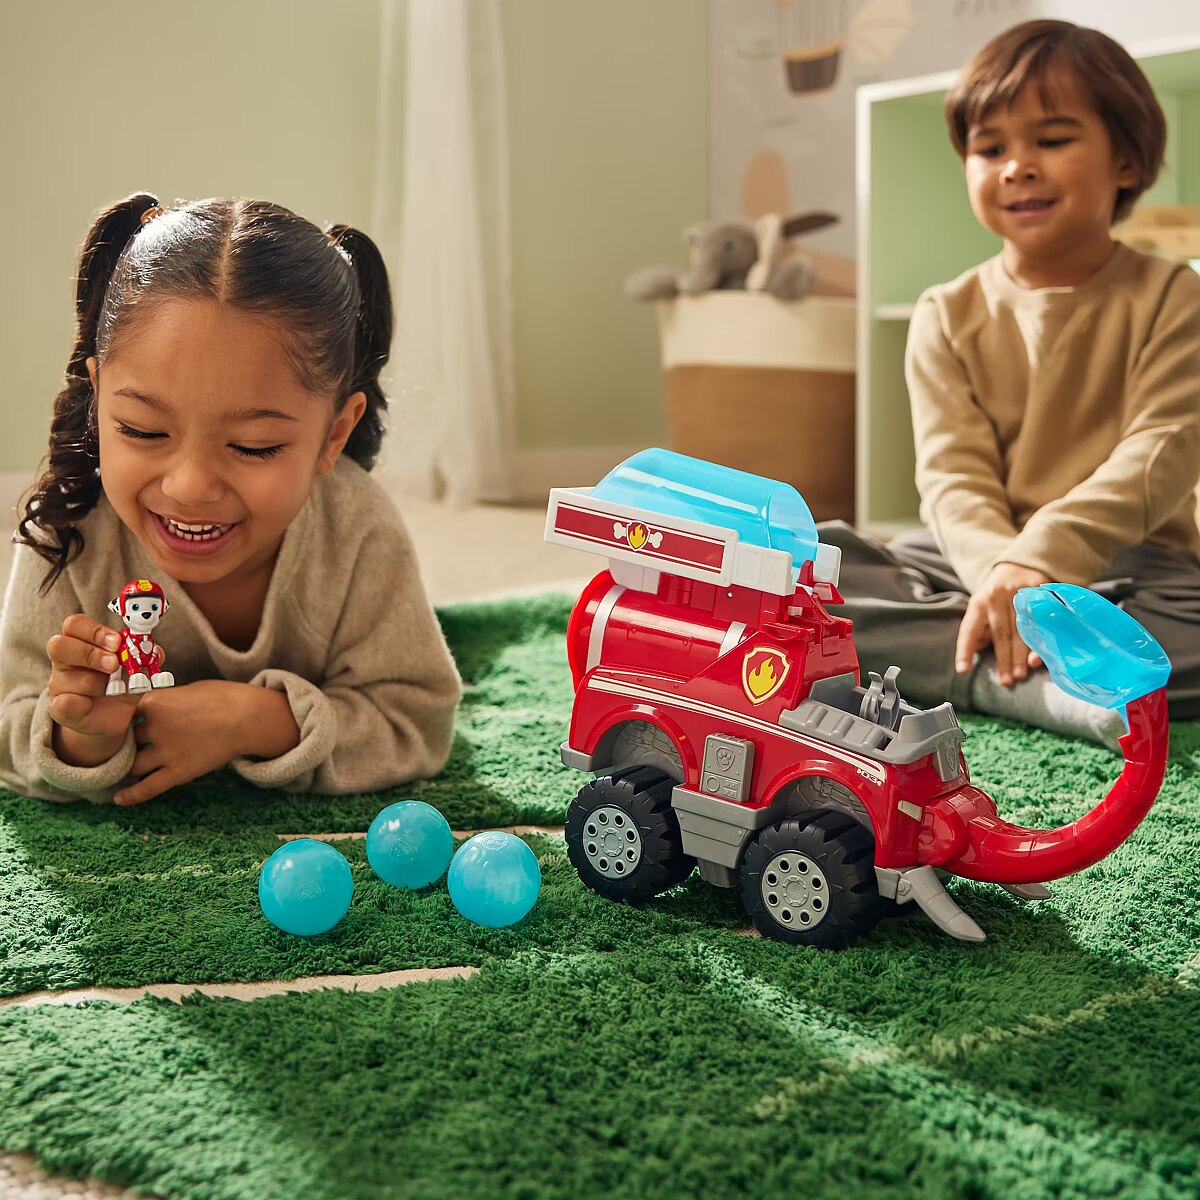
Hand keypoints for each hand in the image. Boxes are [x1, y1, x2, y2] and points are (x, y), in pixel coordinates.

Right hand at [47, 614, 138, 749]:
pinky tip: (92, 703)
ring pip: (70, 678)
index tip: (117, 641)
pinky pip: (64, 703)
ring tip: (114, 689)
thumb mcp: (136, 667)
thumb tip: (155, 651)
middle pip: (60, 645)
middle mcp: (65, 661)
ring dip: (98, 683)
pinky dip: (80, 703)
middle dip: (91, 653)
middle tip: (114, 664)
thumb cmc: (121, 684)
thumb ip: (144, 656)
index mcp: (81, 642)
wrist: (113, 717)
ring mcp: (59, 685)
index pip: (75, 625)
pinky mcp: (60, 709)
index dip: (94, 630)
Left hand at [114, 680, 255, 805]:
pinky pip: (149, 787)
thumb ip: (164, 701)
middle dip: (126, 742)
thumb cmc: (223, 697)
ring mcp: (166, 752)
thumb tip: (153, 708)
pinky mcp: (179, 771)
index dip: (121, 718)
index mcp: (154, 702)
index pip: (122, 713)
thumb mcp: (187, 689)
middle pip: (126, 739)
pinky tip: (119, 799)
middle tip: (128, 744)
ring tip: (127, 767)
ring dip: (129, 764)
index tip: (123, 721)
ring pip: (133, 764)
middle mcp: (154, 728)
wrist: (249, 716)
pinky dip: (132, 794)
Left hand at [955, 563, 1050, 685]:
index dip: (965, 650)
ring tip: (1022, 673)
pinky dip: (1042, 640)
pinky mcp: (1040, 591)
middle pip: (1000, 632)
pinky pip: (1042, 620)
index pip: (969, 629)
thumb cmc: (997, 595)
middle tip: (1006, 680)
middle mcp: (997, 597)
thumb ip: (979, 630)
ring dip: (1022, 653)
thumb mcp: (982, 607)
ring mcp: (1020, 593)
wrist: (1021, 564)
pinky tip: (1040, 657)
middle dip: (1003, 658)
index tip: (963, 670)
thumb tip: (974, 652)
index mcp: (979, 602)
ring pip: (1022, 628)